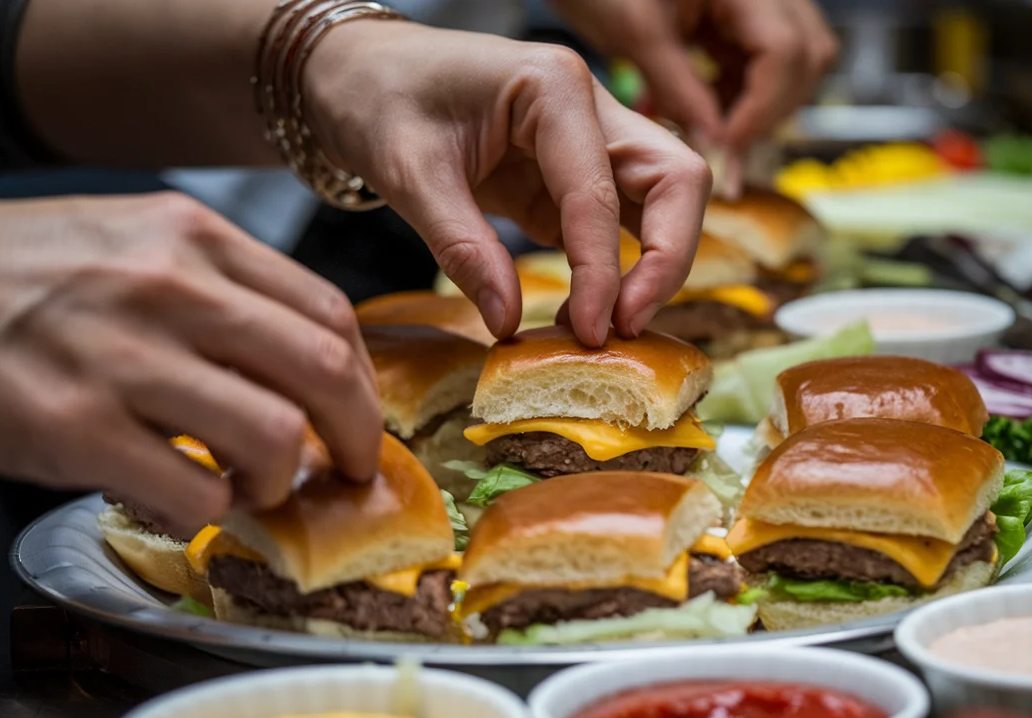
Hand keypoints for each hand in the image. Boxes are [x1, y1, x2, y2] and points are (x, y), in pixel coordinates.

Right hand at [0, 194, 381, 528]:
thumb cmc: (27, 276)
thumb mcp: (135, 244)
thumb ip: (225, 290)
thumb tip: (314, 362)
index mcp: (195, 239)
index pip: (332, 313)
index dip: (364, 382)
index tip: (359, 416)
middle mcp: (169, 288)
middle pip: (327, 373)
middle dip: (358, 439)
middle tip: (350, 470)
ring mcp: (121, 358)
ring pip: (276, 437)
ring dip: (281, 480)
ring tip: (252, 484)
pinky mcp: (75, 428)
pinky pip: (196, 491)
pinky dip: (210, 509)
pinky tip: (188, 497)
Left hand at [302, 22, 711, 345]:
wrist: (356, 72)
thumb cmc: (377, 99)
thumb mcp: (408, 174)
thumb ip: (462, 247)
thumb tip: (509, 323)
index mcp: (553, 87)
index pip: (601, 191)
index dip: (605, 270)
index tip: (593, 332)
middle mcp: (589, 106)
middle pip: (675, 182)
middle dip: (666, 260)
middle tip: (626, 328)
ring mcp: (589, 139)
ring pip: (663, 201)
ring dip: (651, 267)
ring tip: (602, 328)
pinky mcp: (571, 176)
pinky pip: (618, 224)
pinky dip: (613, 270)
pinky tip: (581, 312)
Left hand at [550, 0, 837, 197]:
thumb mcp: (639, 36)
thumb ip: (681, 93)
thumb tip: (716, 149)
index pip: (783, 51)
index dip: (761, 107)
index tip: (726, 146)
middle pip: (807, 58)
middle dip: (768, 111)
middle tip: (724, 148)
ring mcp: (761, 3)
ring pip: (796, 64)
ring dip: (759, 106)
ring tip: (711, 129)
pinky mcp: (748, 19)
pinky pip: (768, 65)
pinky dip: (743, 96)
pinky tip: (706, 112)